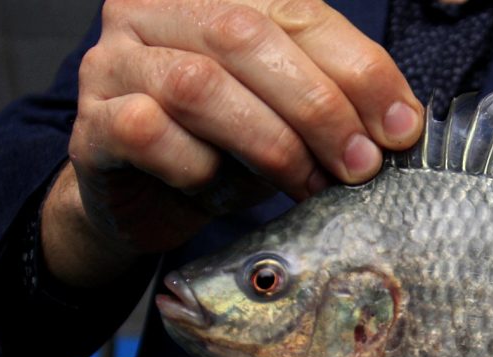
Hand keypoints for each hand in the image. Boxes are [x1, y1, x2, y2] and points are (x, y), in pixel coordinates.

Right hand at [44, 0, 422, 285]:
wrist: (145, 201)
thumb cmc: (225, 148)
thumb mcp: (289, 115)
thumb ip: (334, 101)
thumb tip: (400, 124)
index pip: (298, 10)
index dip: (358, 68)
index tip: (401, 128)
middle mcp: (156, 9)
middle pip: (247, 36)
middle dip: (319, 107)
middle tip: (360, 166)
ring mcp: (115, 60)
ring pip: (199, 85)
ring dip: (270, 143)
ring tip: (308, 186)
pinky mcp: (91, 122)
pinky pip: (147, 132)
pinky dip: (198, 167)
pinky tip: (220, 190)